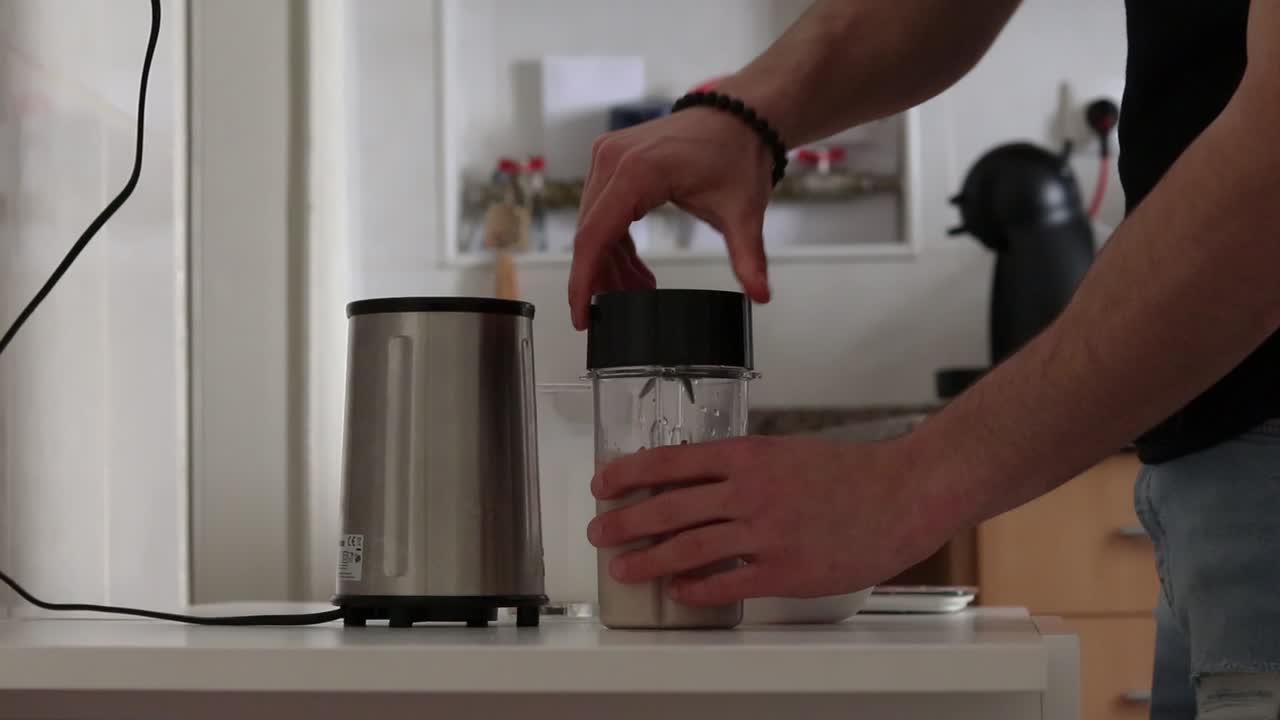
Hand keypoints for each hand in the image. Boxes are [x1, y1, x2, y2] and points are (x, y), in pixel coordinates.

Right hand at [567, 108, 774, 329]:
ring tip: (638, 290)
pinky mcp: (612, 159)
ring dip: (609, 263)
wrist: (740, 116)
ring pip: (593, 225)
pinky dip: (614, 242)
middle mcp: (612, 159)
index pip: (594, 236)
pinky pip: (601, 210)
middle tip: (622, 311)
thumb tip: (760, 295)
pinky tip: (633, 268)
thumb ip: (749, 257)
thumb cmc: (738, 154)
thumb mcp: (743, 211)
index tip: (581, 317)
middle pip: (590, 234)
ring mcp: (608, 156)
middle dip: (602, 279)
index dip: (583, 282)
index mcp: (638, 171)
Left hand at [586, 435, 962, 605]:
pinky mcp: (785, 571)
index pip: (672, 462)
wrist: (902, 495)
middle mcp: (750, 492)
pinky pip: (727, 584)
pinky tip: (679, 591)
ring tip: (623, 567)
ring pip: (689, 548)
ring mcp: (766, 534)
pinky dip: (696, 588)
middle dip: (625, 521)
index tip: (603, 483)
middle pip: (669, 507)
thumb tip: (695, 483)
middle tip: (599, 531)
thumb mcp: (785, 453)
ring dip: (648, 559)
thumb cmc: (849, 473)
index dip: (630, 473)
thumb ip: (741, 467)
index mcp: (748, 456)